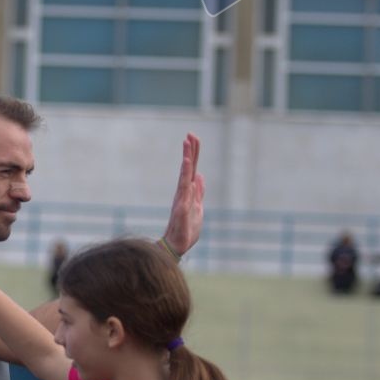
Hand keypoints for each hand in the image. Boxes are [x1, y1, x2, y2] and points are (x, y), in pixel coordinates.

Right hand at [161, 133, 204, 257]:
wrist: (178, 246)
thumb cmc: (187, 229)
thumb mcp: (198, 208)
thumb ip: (199, 192)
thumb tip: (200, 177)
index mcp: (188, 192)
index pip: (192, 170)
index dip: (193, 154)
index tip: (193, 138)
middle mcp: (183, 192)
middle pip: (188, 168)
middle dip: (190, 151)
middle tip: (190, 134)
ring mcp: (182, 199)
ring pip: (185, 175)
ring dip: (186, 159)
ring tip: (187, 144)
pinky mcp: (181, 207)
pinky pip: (184, 188)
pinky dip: (185, 175)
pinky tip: (187, 165)